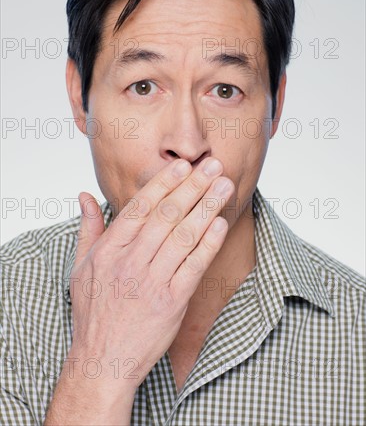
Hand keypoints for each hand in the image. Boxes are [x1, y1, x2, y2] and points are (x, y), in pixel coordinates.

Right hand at [71, 157, 233, 392]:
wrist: (103, 360)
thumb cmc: (93, 312)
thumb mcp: (80, 268)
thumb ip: (88, 229)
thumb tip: (85, 195)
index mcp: (109, 250)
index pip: (140, 207)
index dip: (164, 183)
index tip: (183, 165)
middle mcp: (130, 262)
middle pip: (167, 215)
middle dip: (193, 186)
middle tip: (213, 165)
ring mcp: (152, 282)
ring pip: (184, 236)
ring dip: (207, 208)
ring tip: (225, 186)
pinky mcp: (172, 302)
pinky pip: (194, 267)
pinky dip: (208, 244)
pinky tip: (220, 224)